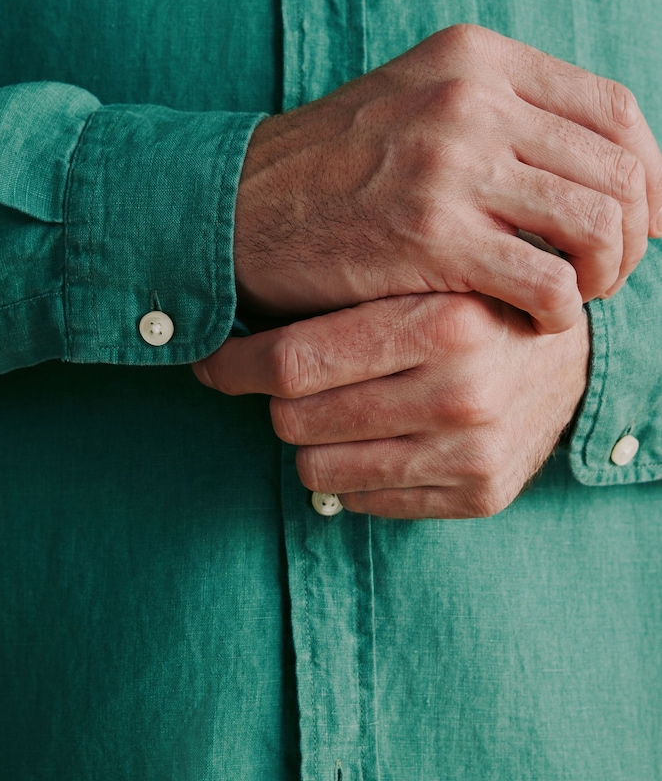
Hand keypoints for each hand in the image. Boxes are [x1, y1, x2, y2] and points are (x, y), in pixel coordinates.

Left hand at [192, 293, 589, 517]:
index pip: (293, 362)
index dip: (232, 366)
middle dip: (276, 402)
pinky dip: (351, 475)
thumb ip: (338, 296)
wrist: (569, 353)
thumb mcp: (418, 278)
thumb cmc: (469, 306)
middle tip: (288, 382)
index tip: (210, 360)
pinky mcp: (481, 495)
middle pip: (294, 420)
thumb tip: (220, 331)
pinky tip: (376, 441)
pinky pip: (362, 502)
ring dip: (311, 442)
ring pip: (317, 470)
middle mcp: (463, 392)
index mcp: (443, 322)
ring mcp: (474, 452)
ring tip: (336, 410)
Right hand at [235, 24, 661, 332]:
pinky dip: (561, 311)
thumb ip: (503, 114)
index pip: (613, 109)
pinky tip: (537, 320)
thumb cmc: (334, 167)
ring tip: (578, 295)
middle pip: (617, 169)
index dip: (651, 171)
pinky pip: (547, 281)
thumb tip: (598, 163)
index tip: (649, 218)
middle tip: (609, 270)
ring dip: (606, 273)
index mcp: (476, 58)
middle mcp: (471, 98)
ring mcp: (450, 164)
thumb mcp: (419, 102)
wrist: (240, 205)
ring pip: (597, 224)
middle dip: (633, 234)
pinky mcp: (431, 237)